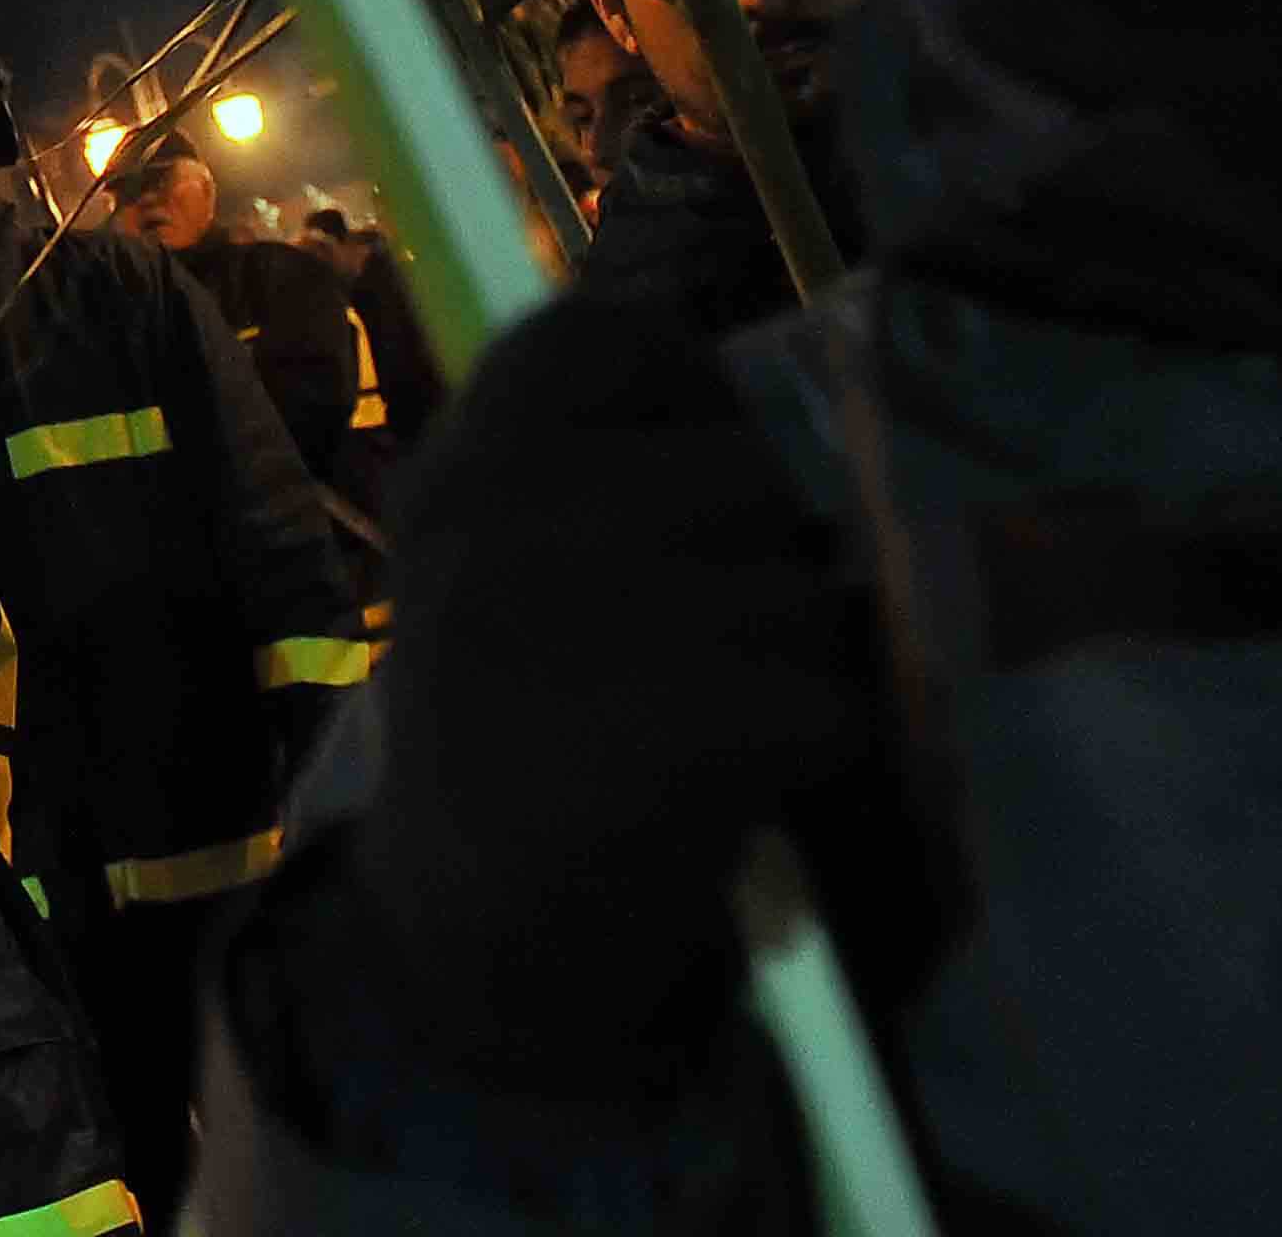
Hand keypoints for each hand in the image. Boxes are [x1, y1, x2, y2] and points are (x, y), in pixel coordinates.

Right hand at [366, 296, 916, 1079]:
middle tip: (716, 646)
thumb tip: (782, 409)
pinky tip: (747, 786)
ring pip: (797, 586)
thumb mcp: (493, 565)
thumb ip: (591, 470)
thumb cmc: (504, 738)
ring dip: (796, 661)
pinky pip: (823, 694)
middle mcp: (500, 513)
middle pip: (744, 469)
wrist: (458, 948)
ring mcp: (577, 610)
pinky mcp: (669, 721)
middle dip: (764, 556)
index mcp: (461, 462)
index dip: (691, 396)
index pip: (613, 332)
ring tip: (722, 726)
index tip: (696, 480)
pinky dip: (816, 746)